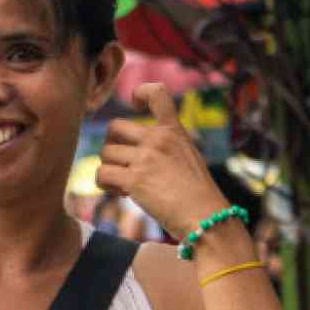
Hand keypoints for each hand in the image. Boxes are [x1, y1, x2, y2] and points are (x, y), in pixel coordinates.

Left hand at [95, 84, 234, 252]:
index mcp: (174, 131)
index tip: (134, 102)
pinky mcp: (135, 180)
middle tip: (121, 164)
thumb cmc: (199, 196)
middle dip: (112, 145)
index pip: (157, 93)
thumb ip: (166, 149)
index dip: (140, 92)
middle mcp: (158, 139)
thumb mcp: (188, 159)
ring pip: (106, 154)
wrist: (207, 218)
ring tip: (124, 186)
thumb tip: (135, 156)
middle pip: (114, 127)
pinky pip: (102, 174)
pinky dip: (104, 185)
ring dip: (110, 170)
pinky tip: (119, 193)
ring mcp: (146, 158)